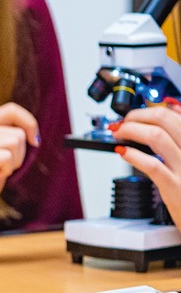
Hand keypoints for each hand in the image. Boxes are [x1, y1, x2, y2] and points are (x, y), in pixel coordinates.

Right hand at [0, 102, 38, 227]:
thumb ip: (8, 138)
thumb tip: (34, 134)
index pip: (11, 109)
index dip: (30, 122)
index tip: (34, 142)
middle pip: (18, 133)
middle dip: (19, 154)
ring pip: (15, 143)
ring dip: (12, 163)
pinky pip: (7, 158)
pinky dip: (5, 171)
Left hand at [111, 101, 180, 223]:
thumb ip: (180, 133)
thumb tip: (171, 105)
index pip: (175, 114)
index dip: (150, 108)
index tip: (135, 114)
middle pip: (164, 119)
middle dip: (136, 116)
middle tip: (123, 122)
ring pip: (156, 137)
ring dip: (130, 130)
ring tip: (118, 134)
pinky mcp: (175, 187)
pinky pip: (152, 165)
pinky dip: (133, 155)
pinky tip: (122, 151)